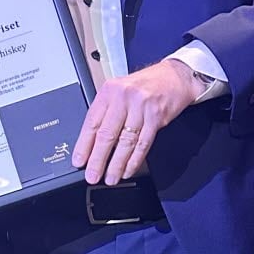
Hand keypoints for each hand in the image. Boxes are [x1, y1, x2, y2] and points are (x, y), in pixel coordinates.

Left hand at [72, 58, 203, 184]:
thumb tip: (91, 141)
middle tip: (92, 176)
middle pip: (107, 134)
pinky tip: (128, 170)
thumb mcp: (119, 90)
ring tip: (110, 178)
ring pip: (125, 142)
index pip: (92, 122)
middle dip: (98, 159)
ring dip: (116, 164)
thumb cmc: (145, 84)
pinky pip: (143, 143)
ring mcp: (141, 108)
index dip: (84, 144)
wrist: (175, 76)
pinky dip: (134, 160)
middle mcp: (124, 98)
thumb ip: (106, 111)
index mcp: (109, 91)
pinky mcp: (157, 117)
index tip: (79, 161)